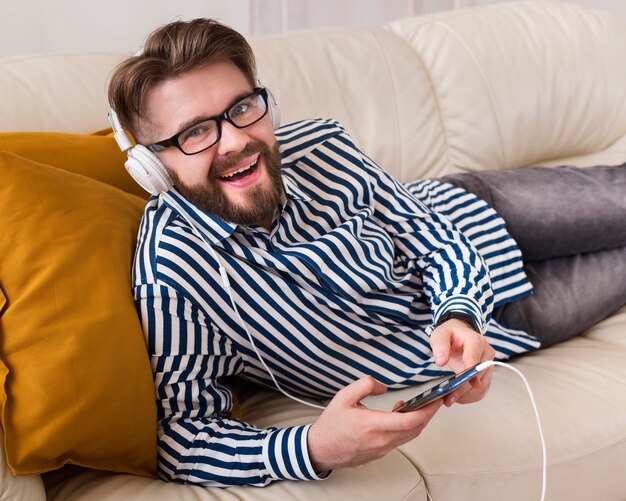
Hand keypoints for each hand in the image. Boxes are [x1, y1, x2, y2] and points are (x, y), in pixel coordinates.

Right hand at [307, 376, 442, 472]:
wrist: (321, 448)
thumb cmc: (331, 424)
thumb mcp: (344, 396)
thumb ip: (365, 385)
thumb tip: (383, 387)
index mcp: (372, 425)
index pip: (408, 421)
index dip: (426, 411)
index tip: (435, 401)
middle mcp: (380, 440)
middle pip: (415, 429)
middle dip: (428, 414)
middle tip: (435, 401)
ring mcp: (381, 449)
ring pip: (409, 436)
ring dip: (419, 422)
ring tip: (420, 406)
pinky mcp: (380, 452)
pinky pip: (400, 440)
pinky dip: (407, 428)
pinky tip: (403, 417)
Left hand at [430, 319, 494, 406]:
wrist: (459, 333)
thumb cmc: (450, 334)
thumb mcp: (440, 334)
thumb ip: (439, 346)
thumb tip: (440, 361)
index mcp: (475, 341)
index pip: (474, 359)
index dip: (468, 373)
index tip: (459, 384)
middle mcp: (486, 352)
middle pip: (478, 376)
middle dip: (462, 389)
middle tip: (448, 398)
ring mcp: (489, 364)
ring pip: (482, 386)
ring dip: (467, 395)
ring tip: (451, 399)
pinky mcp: (487, 374)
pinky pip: (483, 390)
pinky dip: (471, 396)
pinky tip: (459, 397)